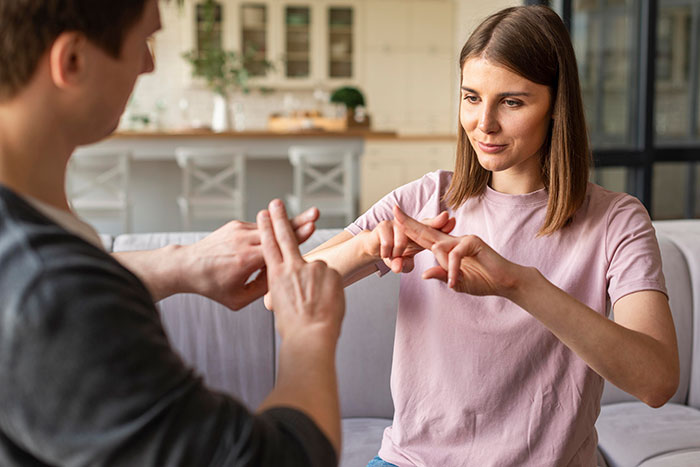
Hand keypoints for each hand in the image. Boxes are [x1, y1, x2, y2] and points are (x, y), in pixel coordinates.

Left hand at [177, 206, 318, 309]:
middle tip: (316, 213)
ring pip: (270, 226)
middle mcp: (243, 241)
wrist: (187, 266)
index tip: (312, 227)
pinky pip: (259, 228)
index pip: (278, 246)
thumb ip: (262, 290)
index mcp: (245, 260)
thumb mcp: (238, 299)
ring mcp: (239, 230)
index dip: (297, 236)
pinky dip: (271, 231)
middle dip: (299, 221)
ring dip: (288, 224)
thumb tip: (282, 276)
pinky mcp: (235, 225)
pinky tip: (284, 231)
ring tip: (309, 217)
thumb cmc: (213, 286)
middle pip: (278, 230)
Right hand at [258, 200, 344, 344]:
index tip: (263, 213)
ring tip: (318, 304)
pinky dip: (331, 288)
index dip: (266, 228)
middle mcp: (293, 267)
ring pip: (316, 270)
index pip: (269, 245)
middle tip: (275, 202)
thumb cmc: (294, 327)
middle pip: (285, 236)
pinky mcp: (331, 272)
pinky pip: (331, 277)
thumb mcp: (281, 304)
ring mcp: (313, 268)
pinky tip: (328, 303)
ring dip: (318, 285)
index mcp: (276, 276)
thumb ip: (286, 286)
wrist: (311, 336)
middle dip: (280, 219)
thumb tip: (293, 281)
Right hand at [361, 210, 455, 272]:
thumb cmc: (394, 255)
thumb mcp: (401, 263)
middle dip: (436, 222)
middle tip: (446, 217)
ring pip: (402, 239)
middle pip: (424, 225)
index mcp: (418, 235)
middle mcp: (409, 227)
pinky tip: (385, 255)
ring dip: (398, 252)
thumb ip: (403, 265)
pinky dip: (386, 252)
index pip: (432, 230)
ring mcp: (396, 224)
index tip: (452, 220)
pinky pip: (387, 242)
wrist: (373, 248)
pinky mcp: (383, 226)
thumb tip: (398, 268)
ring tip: (394, 258)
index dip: (442, 225)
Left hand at [394, 206, 522, 297]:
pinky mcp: (473, 242)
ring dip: (445, 268)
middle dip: (409, 222)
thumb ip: (441, 276)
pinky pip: (454, 255)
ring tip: (454, 281)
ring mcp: (463, 239)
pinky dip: (454, 270)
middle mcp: (453, 240)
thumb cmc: (483, 281)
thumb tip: (424, 274)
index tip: (395, 219)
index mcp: (447, 248)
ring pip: (439, 248)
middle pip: (426, 230)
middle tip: (394, 211)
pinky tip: (456, 282)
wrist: (505, 282)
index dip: (410, 228)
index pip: (424, 237)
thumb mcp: (456, 282)